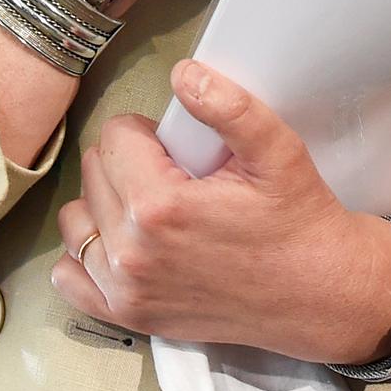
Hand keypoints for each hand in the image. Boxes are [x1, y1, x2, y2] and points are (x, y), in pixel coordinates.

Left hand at [50, 60, 390, 362]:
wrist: (319, 293)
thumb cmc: (298, 220)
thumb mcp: (277, 150)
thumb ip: (229, 106)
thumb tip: (183, 73)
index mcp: (159, 207)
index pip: (115, 136)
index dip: (147, 132)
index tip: (179, 148)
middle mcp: (132, 254)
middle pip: (94, 172)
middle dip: (128, 162)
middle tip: (173, 173)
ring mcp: (127, 291)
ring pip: (77, 219)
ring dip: (105, 203)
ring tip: (150, 203)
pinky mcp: (130, 317)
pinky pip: (71, 276)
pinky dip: (88, 254)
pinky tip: (124, 241)